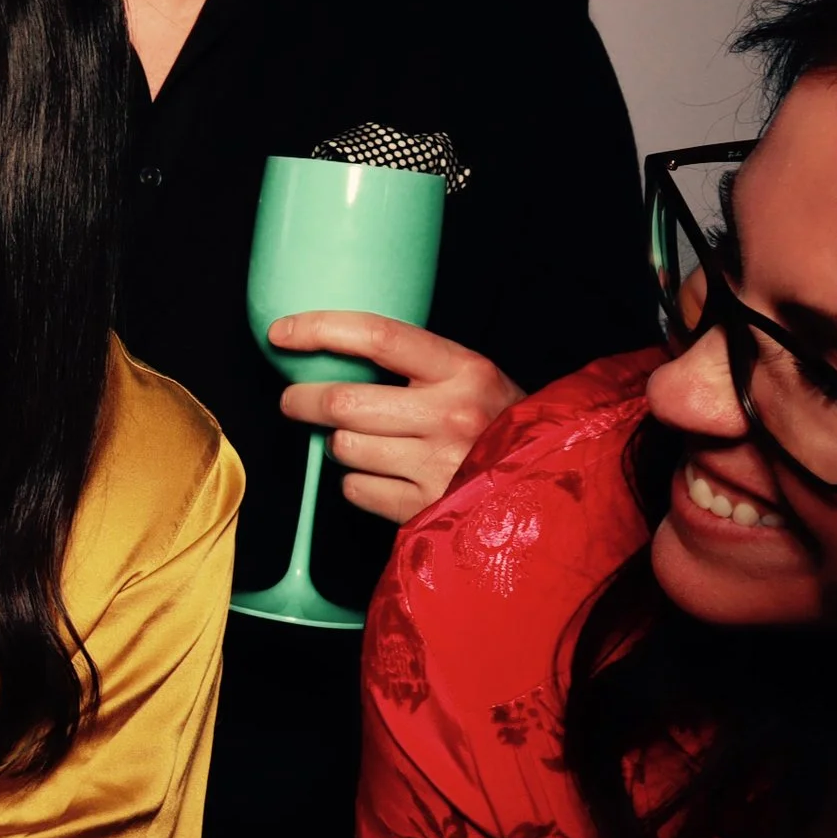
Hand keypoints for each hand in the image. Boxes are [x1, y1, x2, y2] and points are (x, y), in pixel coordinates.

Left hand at [270, 312, 525, 522]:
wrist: (554, 491)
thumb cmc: (501, 428)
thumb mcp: (475, 381)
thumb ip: (419, 367)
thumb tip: (337, 354)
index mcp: (464, 371)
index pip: (377, 336)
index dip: (320, 329)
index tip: (282, 332)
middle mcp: (452, 415)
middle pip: (342, 401)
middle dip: (302, 399)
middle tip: (293, 400)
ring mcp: (439, 465)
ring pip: (344, 447)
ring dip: (340, 444)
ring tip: (365, 443)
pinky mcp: (426, 509)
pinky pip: (356, 489)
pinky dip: (357, 483)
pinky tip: (384, 477)